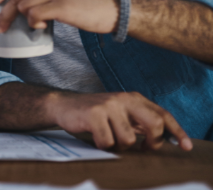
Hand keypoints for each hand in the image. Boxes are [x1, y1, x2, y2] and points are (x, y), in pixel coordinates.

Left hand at [0, 0, 118, 33]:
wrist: (111, 9)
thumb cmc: (85, 4)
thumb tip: (19, 5)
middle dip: (6, 14)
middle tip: (1, 28)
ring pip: (24, 7)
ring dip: (27, 20)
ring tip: (39, 25)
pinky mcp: (60, 5)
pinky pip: (34, 16)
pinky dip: (35, 24)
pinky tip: (44, 27)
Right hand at [48, 91, 192, 150]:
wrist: (63, 105)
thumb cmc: (94, 113)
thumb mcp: (120, 113)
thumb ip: (140, 122)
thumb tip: (166, 137)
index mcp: (133, 98)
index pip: (162, 114)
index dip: (176, 131)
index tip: (186, 145)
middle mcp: (123, 99)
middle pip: (153, 124)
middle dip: (152, 143)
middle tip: (144, 149)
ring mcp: (108, 106)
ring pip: (129, 139)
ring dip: (119, 147)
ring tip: (110, 140)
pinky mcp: (94, 114)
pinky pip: (108, 142)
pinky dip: (103, 146)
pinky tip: (96, 138)